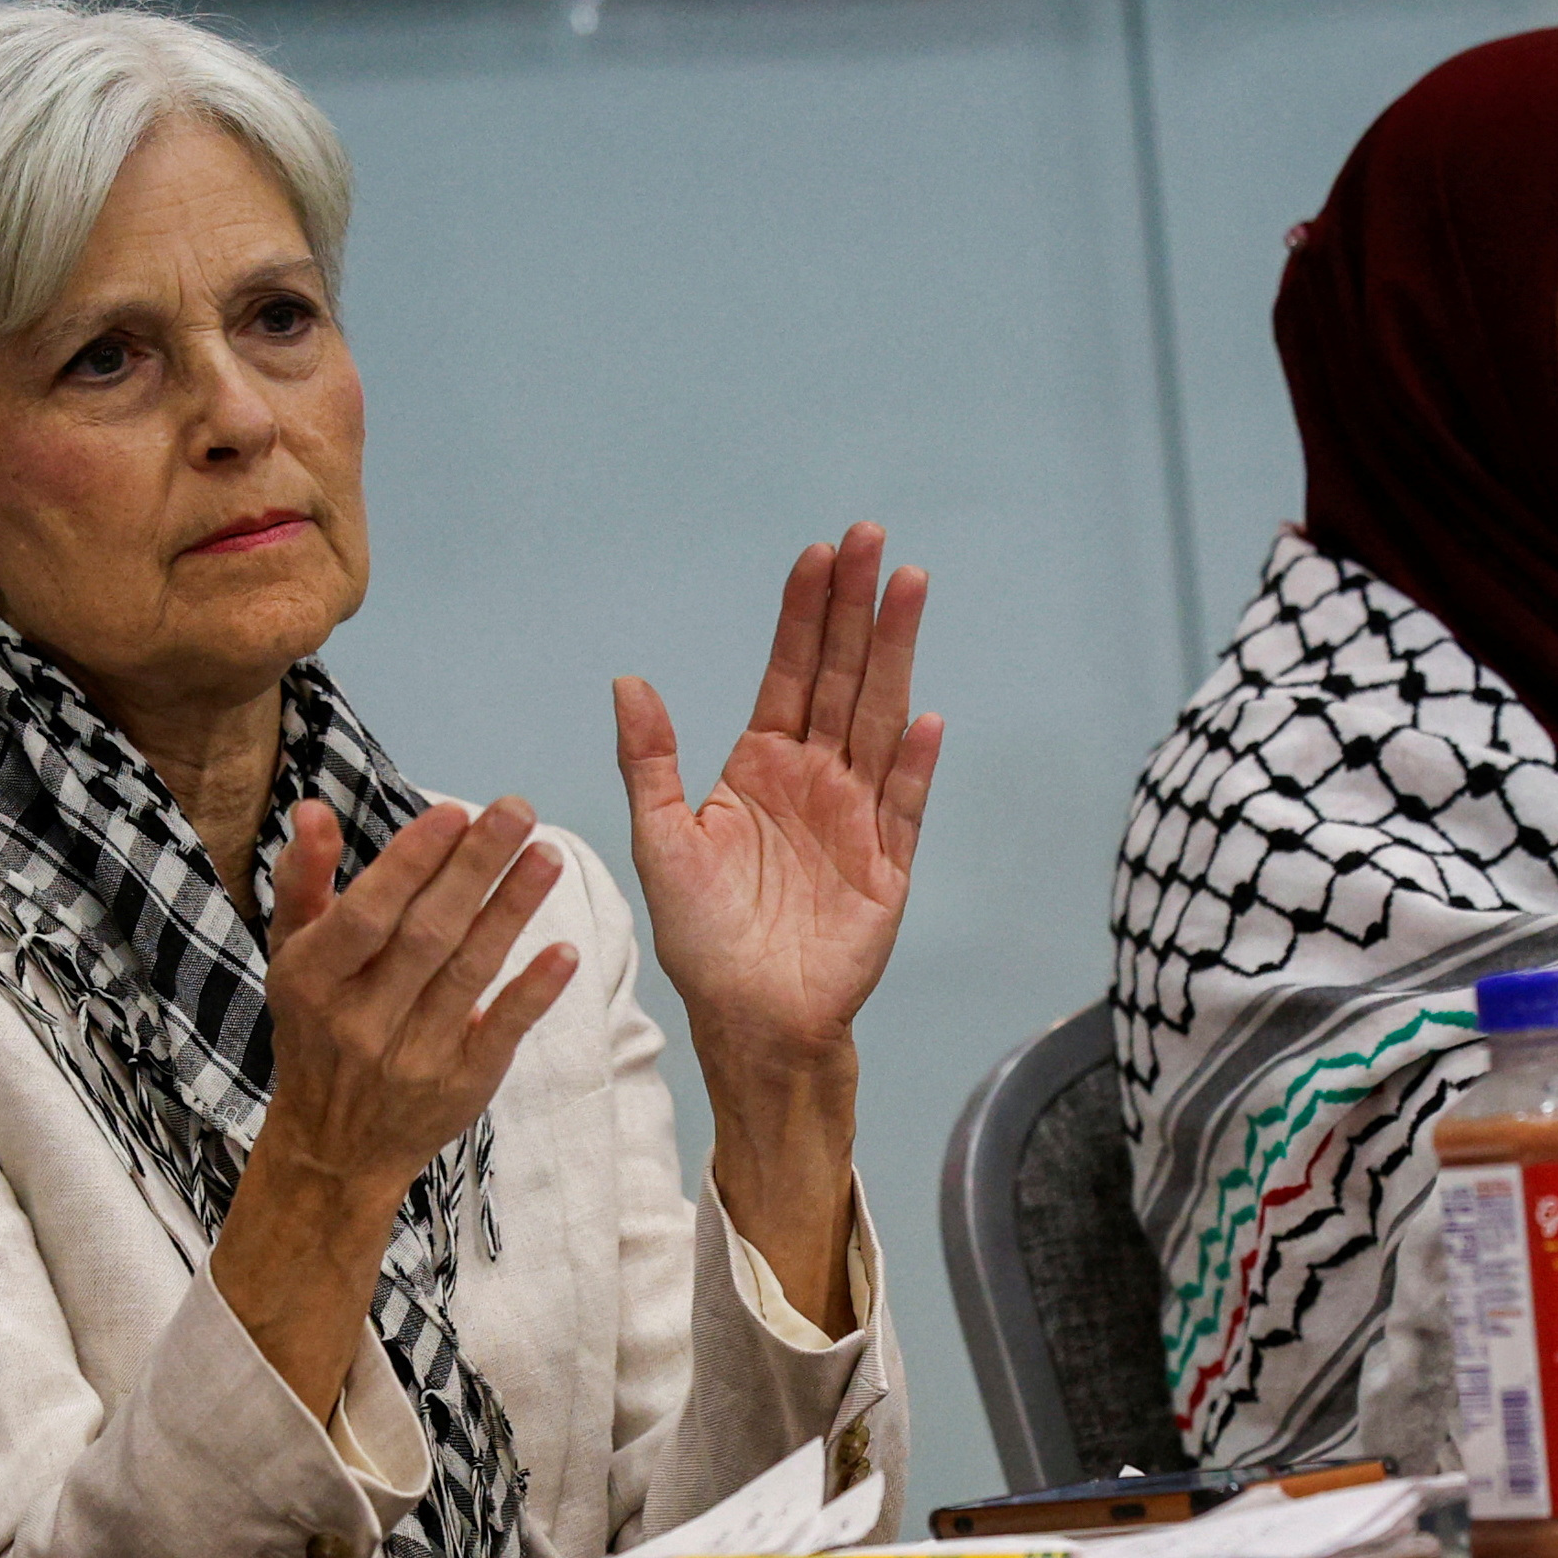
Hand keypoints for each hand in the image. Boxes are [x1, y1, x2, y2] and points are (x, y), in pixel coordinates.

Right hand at [254, 796, 576, 1211]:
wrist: (334, 1146)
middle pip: (426, 936)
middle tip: (519, 811)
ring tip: (548, 855)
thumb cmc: (316, 1026)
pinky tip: (565, 952)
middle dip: (474, 869)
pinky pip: (501, 1032)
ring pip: (468, 974)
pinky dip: (532, 992)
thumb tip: (312, 808)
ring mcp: (414, 1057)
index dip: (409, 865)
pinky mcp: (461, 1084)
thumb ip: (305, 880)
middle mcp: (361, 1021)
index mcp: (313, 981)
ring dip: (511, 912)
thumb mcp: (293, 955)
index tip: (453, 813)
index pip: (365, 916)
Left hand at [617, 526, 942, 1079]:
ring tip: (910, 590)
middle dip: (858, 607)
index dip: (804, 613)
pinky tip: (930, 717)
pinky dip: (917, 764)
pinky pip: (905, 804)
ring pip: (881, 719)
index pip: (790, 671)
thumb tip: (627, 682)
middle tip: (873, 538)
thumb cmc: (702, 937)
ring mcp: (856, 816)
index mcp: (760, 765)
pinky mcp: (887, 864)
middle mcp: (815, 777)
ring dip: (896, 656)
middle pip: (844, 676)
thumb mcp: (660, 841)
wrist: (750, 1019)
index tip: (818, 554)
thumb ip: (649, 762)